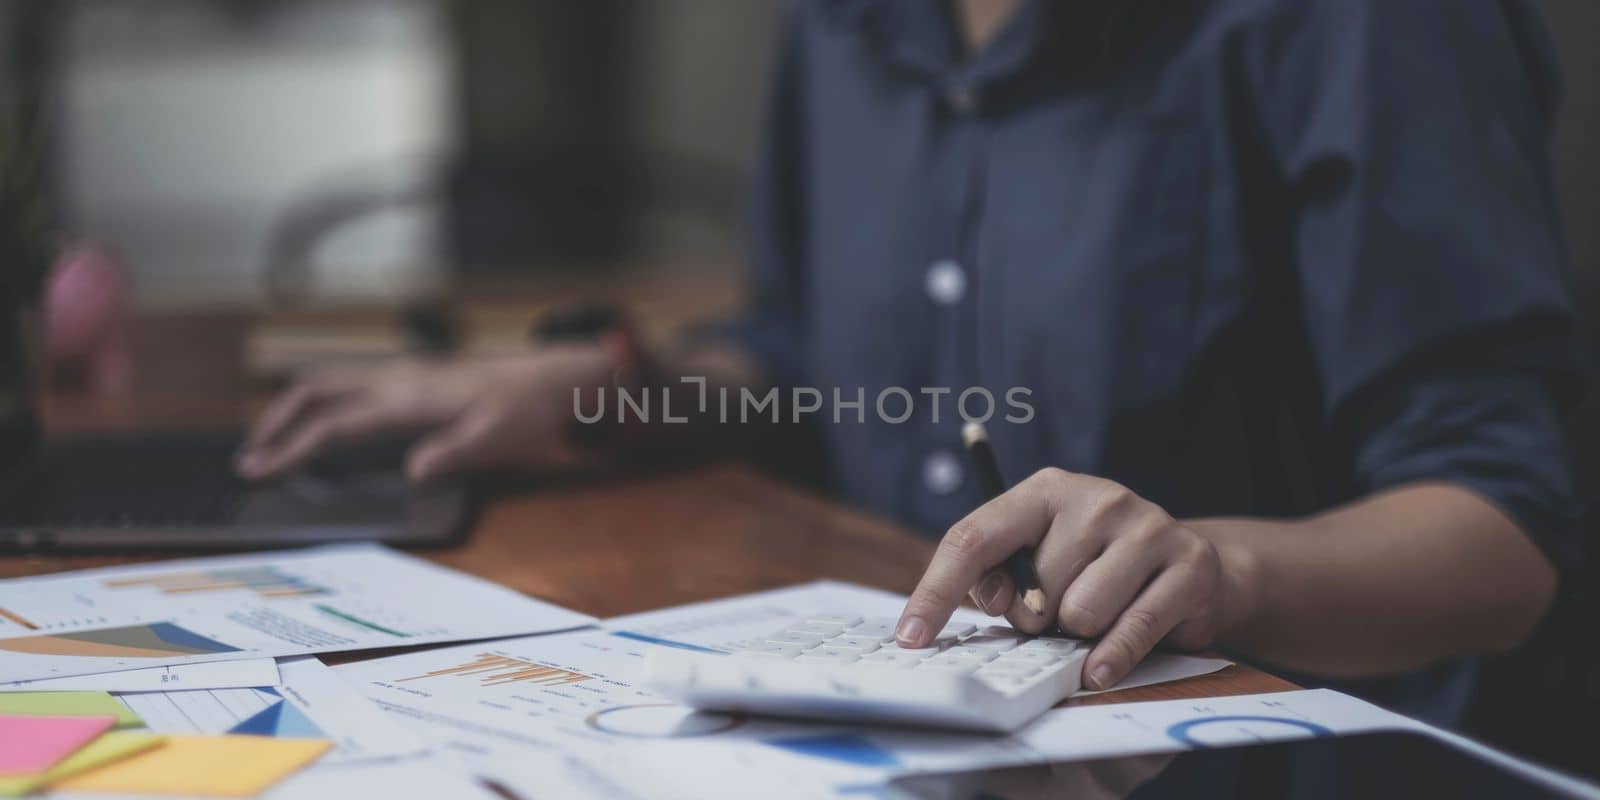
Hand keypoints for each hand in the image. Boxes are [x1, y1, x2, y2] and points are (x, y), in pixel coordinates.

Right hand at [236, 345, 614, 481]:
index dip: (292, 448)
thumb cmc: (529, 410)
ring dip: (296, 407)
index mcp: (409, 398)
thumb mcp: (496, 438)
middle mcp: (399, 378)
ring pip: (332, 380)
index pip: (334, 423)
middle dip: (276, 421)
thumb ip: (453, 453)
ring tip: (275, 440)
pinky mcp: (416, 376)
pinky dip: (323, 400)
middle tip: (251, 457)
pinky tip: (328, 421)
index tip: (259, 470)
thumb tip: (412, 471)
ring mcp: (406, 373)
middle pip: (316, 389)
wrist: (557, 377)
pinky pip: (354, 382)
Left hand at [895, 468, 1231, 690]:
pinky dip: (1110, 659)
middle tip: (1061, 612)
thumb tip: (988, 599)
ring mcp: (1146, 526)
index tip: (911, 636)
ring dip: (1081, 634)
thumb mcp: (1039, 560)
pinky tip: (1102, 667)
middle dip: (1038, 618)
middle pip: (1032, 589)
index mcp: (1044, 490)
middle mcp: (1096, 497)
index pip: (973, 538)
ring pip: (1080, 613)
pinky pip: (1128, 630)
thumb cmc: (1094, 567)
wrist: (1187, 564)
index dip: (935, 591)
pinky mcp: (1186, 564)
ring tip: (1100, 617)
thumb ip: (999, 578)